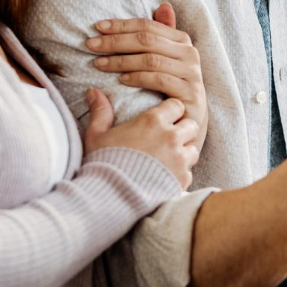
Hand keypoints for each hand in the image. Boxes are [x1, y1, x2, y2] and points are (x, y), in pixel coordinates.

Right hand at [81, 89, 199, 187]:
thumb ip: (100, 111)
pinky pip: (188, 172)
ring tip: (169, 159)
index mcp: (153, 121)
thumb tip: (92, 90)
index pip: (176, 106)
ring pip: (193, 149)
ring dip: (184, 152)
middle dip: (182, 131)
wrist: (110, 196)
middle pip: (191, 125)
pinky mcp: (182, 179)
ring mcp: (179, 159)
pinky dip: (179, 174)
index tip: (163, 120)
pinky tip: (165, 177)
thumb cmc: (102, 163)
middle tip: (168, 140)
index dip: (171, 112)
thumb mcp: (96, 135)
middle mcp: (171, 137)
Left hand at [85, 3, 207, 143]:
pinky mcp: (189, 93)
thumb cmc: (172, 89)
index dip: (121, 25)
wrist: (189, 124)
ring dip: (121, 60)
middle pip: (147, 40)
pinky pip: (158, 80)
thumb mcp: (167, 60)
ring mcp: (191, 74)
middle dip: (115, 41)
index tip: (97, 27)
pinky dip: (137, 78)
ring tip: (99, 64)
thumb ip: (163, 35)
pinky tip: (120, 80)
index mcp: (182, 40)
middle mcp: (190, 53)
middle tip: (91, 45)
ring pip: (150, 59)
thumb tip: (163, 5)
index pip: (148, 26)